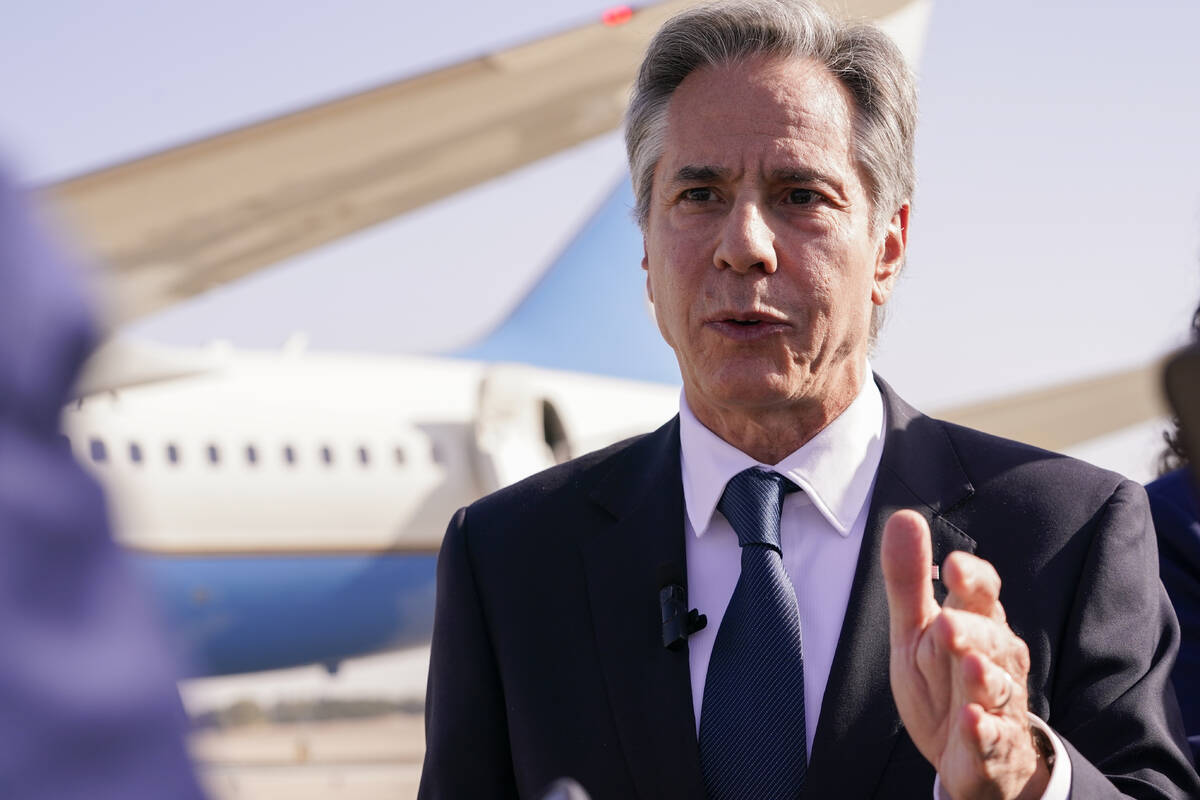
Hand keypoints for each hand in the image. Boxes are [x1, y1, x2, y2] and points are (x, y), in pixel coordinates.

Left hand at [881, 510, 1049, 799]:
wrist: (967, 754)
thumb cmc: (943, 679)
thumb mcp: (916, 628)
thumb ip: (909, 579)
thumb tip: (904, 516)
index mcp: (977, 624)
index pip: (983, 594)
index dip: (973, 580)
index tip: (954, 566)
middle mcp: (997, 661)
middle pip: (992, 640)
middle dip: (973, 632)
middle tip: (948, 624)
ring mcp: (999, 705)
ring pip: (999, 688)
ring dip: (985, 678)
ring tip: (970, 666)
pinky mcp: (995, 747)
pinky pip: (994, 739)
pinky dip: (984, 732)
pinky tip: (973, 722)